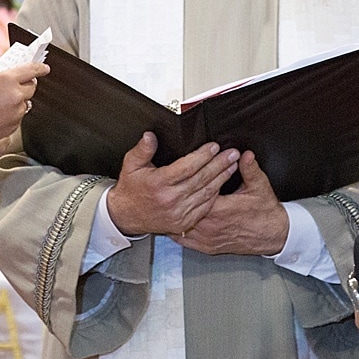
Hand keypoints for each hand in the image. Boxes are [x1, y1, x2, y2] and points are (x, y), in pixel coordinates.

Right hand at [0, 61, 46, 168]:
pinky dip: (11, 115)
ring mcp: (16, 112)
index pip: (31, 70)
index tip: (44, 68)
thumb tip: (9, 79)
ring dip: (17, 102)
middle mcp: (16, 95)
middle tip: (14, 87)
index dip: (39, 68)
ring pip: (24, 104)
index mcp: (7, 80)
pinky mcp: (14, 126)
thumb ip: (0, 80)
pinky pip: (18, 117)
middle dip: (25, 86)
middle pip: (32, 88)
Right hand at [107, 133, 239, 236]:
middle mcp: (170, 199)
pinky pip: (204, 207)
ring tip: (232, 165)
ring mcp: (178, 213)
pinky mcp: (183, 222)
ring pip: (206, 193)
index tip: (213, 146)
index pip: (187, 167)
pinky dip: (215, 194)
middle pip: (201, 179)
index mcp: (158, 183)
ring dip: (222, 178)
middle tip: (231, 154)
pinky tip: (222, 184)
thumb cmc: (131, 189)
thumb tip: (150, 136)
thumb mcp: (131, 165)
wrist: (126, 216)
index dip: (203, 156)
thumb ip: (142, 149)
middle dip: (219, 164)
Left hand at [172, 152, 288, 255]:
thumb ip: (250, 169)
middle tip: (163, 190)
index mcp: (222, 209)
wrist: (273, 235)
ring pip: (181, 227)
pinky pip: (186, 242)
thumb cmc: (265, 212)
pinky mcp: (208, 248)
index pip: (196, 195)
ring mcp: (209, 239)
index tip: (178, 177)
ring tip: (162, 206)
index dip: (186, 186)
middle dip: (175, 200)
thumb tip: (245, 154)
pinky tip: (170, 223)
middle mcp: (212, 226)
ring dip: (173, 217)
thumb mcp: (259, 186)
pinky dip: (177, 232)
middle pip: (184, 211)